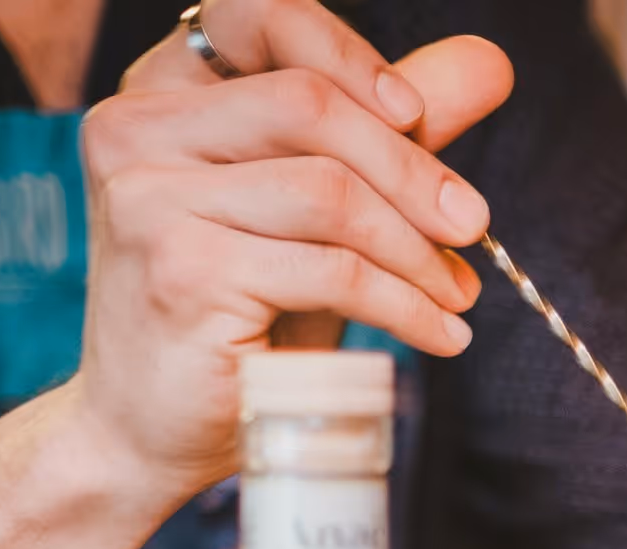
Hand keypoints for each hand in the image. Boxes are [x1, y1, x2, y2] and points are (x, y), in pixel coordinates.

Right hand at [72, 0, 515, 498]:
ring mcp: (149, 199)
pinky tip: (441, 334)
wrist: (152, 429)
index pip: (256, 15)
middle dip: (411, 170)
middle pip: (309, 105)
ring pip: (329, 192)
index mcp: (160, 95)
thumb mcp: (317, 210)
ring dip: (417, 251)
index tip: (415, 116)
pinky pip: (332, 269)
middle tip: (472, 227)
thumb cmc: (240, 314)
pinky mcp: (183, 270)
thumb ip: (386, 131)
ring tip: (457, 295)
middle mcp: (137, 131)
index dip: (348, 54)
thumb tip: (489, 62)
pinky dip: (406, 304)